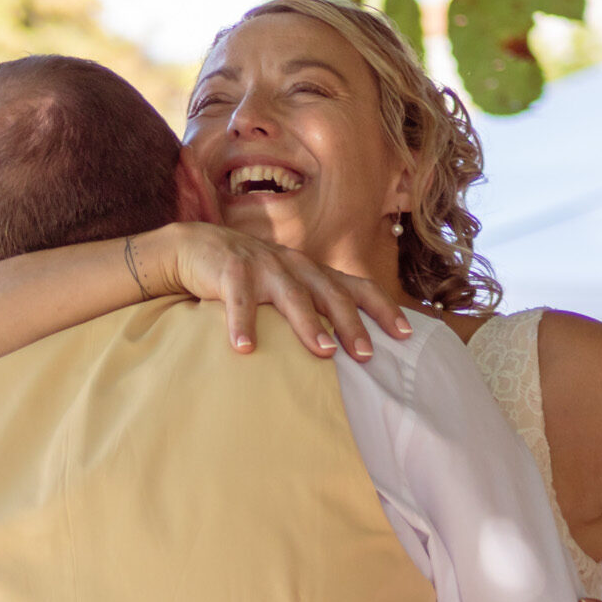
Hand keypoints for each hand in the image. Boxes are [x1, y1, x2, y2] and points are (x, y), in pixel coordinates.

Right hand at [159, 223, 413, 360]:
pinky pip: (239, 300)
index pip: (356, 286)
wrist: (196, 247)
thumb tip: (341, 346)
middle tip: (366, 354)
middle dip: (351, 323)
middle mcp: (293, 265)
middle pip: (330, 293)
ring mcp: (263, 266)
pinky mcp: (230, 271)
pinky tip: (244, 348)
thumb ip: (308, 305)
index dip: (383, 308)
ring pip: (292, 295)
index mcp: (310, 271)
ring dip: (309, 324)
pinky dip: (243, 323)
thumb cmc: (246, 276)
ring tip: (324, 352)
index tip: (406, 334)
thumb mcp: (282, 286)